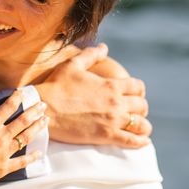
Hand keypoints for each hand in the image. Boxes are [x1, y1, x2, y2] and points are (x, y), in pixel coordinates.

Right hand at [0, 91, 47, 188]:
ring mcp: (5, 153)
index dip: (16, 98)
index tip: (23, 93)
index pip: (7, 107)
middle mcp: (1, 137)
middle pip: (22, 121)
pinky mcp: (5, 167)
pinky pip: (22, 161)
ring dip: (37, 127)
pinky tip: (40, 153)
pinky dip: (32, 157)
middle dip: (34, 111)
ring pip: (26, 137)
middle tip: (43, 104)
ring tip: (46, 120)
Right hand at [36, 43, 150, 147]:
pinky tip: (142, 141)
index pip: (138, 87)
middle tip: (134, 112)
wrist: (44, 109)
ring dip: (143, 126)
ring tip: (139, 128)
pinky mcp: (106, 136)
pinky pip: (132, 141)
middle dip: (141, 108)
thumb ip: (91, 55)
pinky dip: (141, 142)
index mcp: (110, 85)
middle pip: (142, 106)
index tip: (134, 95)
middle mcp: (116, 102)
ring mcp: (113, 120)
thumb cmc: (56, 86)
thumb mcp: (73, 65)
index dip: (139, 91)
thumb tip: (104, 47)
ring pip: (142, 124)